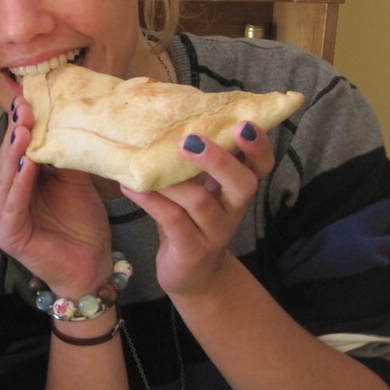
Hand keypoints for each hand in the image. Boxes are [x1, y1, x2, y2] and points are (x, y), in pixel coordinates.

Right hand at [0, 98, 113, 297]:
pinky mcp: (9, 235)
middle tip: (22, 106)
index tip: (27, 98)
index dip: (21, 124)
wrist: (92, 266)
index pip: (18, 149)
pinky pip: (14, 205)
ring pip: (8, 179)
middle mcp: (8, 198)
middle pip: (9, 159)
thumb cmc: (83, 226)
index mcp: (21, 184)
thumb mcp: (76, 182)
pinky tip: (27, 164)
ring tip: (22, 129)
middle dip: (16, 132)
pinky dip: (20, 184)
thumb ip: (64, 158)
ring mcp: (4, 217)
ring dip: (14, 153)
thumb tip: (63, 120)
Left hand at [122, 120, 273, 296]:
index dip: (258, 146)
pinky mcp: (192, 250)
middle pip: (243, 184)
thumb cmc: (190, 219)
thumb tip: (163, 115)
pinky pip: (173, 221)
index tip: (244, 122)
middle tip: (191, 139)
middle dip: (220, 160)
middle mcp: (232, 209)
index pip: (260, 165)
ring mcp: (214, 232)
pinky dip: (151, 201)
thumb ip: (190, 160)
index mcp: (235, 188)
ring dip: (175, 181)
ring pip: (200, 202)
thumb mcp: (197, 187)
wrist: (192, 275)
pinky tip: (130, 187)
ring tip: (149, 163)